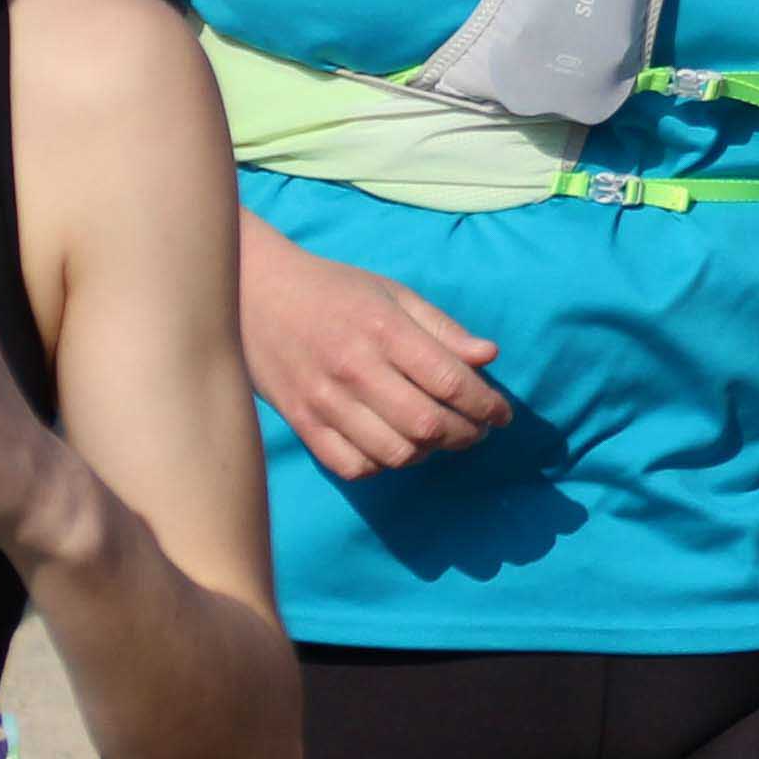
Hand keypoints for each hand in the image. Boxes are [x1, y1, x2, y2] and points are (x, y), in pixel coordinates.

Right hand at [236, 218, 506, 477]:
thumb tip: (489, 356)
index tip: (502, 414)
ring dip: (428, 453)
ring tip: (438, 438)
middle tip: (476, 428)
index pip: (450, 381)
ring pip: (395, 453)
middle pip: (428, 425)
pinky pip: (353, 466)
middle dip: (465, 434)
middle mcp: (355, 369)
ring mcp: (325, 401)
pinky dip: (382, 465)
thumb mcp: (392, 294)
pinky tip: (393, 445)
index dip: (487, 404)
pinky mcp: (302, 424)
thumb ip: (441, 328)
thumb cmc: (334, 291)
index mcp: (383, 329)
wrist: (255, 295)